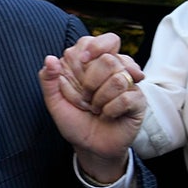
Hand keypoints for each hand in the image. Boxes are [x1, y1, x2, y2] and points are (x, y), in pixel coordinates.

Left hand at [39, 33, 145, 183]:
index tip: (82, 63)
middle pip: (109, 59)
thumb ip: (48, 79)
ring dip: (100, 99)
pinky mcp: (138, 101)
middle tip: (86, 98)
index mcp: (93, 64)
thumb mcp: (55, 102)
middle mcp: (114, 70)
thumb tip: (50, 59)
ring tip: (96, 109)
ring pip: (118, 78)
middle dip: (91, 82)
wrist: (89, 147)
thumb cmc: (74, 121)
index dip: (92, 49)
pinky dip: (111, 110)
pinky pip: (126, 97)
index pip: (99, 41)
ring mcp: (128, 84)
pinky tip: (108, 115)